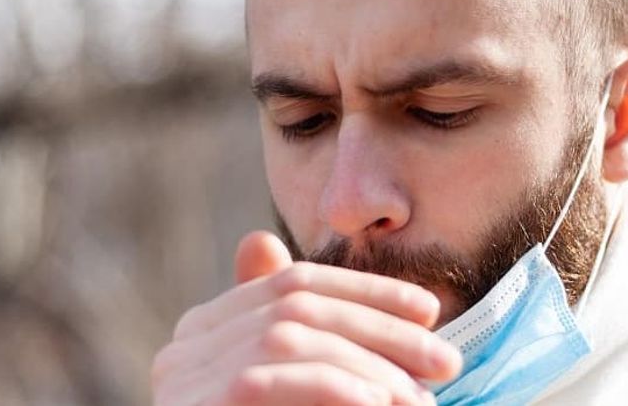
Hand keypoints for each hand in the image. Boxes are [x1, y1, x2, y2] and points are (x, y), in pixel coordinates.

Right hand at [151, 231, 461, 404]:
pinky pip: (272, 380)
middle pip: (296, 306)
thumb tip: (265, 239)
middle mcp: (183, 346)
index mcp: (203, 330)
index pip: (293, 283)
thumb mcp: (290, 384)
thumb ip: (292, 330)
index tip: (430, 311)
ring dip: (369, 362)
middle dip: (381, 327)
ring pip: (289, 337)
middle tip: (446, 360)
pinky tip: (381, 404)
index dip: (366, 290)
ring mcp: (182, 376)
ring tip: (422, 398)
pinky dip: (336, 386)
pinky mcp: (197, 404)